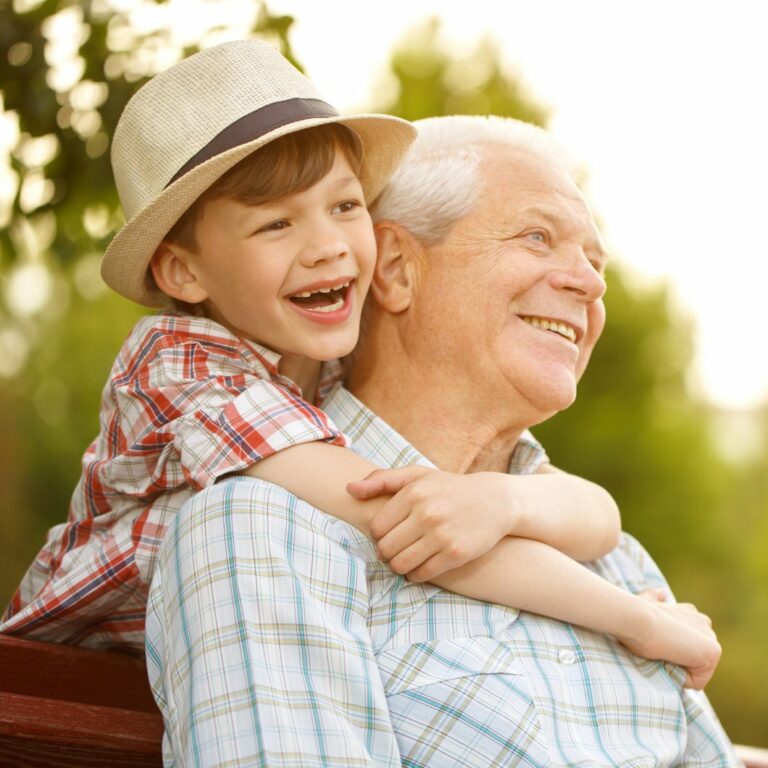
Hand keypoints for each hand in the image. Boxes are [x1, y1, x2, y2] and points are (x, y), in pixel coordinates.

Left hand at [348, 467, 512, 581]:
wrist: (495, 501)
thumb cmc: (449, 488)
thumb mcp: (418, 476)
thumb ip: (382, 480)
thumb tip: (349, 489)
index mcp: (413, 493)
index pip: (376, 527)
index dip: (378, 535)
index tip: (389, 533)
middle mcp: (426, 513)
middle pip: (385, 548)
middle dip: (386, 552)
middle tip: (396, 549)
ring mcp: (441, 535)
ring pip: (400, 564)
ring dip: (399, 566)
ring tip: (405, 558)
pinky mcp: (455, 554)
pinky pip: (422, 574)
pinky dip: (416, 574)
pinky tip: (420, 566)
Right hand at [619, 590, 720, 689]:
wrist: (639, 619)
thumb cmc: (637, 613)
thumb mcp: (646, 603)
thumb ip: (655, 598)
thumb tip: (661, 593)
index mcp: (690, 613)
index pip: (686, 642)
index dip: (669, 648)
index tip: (654, 641)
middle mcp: (704, 622)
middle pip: (693, 657)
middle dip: (676, 659)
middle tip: (657, 648)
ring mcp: (710, 637)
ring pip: (695, 669)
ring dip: (678, 668)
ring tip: (662, 653)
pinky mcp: (713, 652)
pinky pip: (698, 681)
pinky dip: (682, 679)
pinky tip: (668, 660)